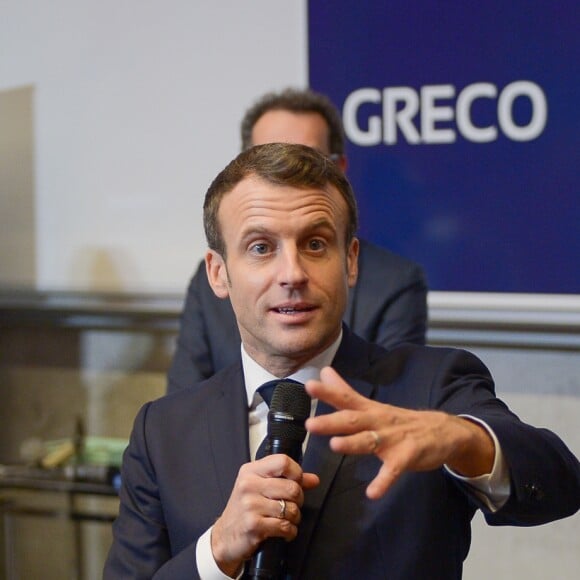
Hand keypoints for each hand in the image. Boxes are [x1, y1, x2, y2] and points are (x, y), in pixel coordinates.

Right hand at [211, 454, 318, 576]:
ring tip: (285, 519)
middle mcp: (249, 485)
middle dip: (298, 500)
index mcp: (251, 471)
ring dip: (294, 518)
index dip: (297, 472)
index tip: (296, 482)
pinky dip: (289, 532)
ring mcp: (250, 505)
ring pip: (291, 508)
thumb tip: (313, 479)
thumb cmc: (243, 510)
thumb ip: (287, 480)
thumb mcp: (260, 488)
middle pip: (292, 487)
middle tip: (290, 505)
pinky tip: (283, 531)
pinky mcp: (253, 525)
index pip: (283, 461)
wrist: (225, 536)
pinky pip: (285, 526)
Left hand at [305, 367, 493, 499]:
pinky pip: (393, 470)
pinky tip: (373, 493)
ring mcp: (393, 438)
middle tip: (310, 424)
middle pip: (353, 420)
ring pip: (370, 441)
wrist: (444, 430)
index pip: (346, 398)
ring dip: (353, 443)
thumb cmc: (401, 420)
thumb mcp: (372, 405)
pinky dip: (384, 481)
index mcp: (369, 410)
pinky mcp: (408, 456)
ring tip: (335, 445)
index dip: (327, 392)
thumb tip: (324, 372)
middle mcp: (379, 421)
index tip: (308, 385)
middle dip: (331, 421)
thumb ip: (345, 391)